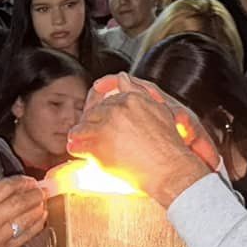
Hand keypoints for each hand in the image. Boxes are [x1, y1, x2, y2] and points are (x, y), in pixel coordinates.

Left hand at [68, 74, 222, 205]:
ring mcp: (107, 127)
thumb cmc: (168, 145)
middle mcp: (118, 109)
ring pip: (82, 128)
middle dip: (91, 124)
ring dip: (80, 136)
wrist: (169, 169)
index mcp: (131, 98)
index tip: (101, 120)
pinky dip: (77, 150)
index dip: (103, 111)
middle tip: (92, 135)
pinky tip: (82, 154)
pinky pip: (78, 145)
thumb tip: (122, 76)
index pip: (107, 99)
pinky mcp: (98, 146)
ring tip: (82, 143)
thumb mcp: (159, 110)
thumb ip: (138, 92)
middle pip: (93, 113)